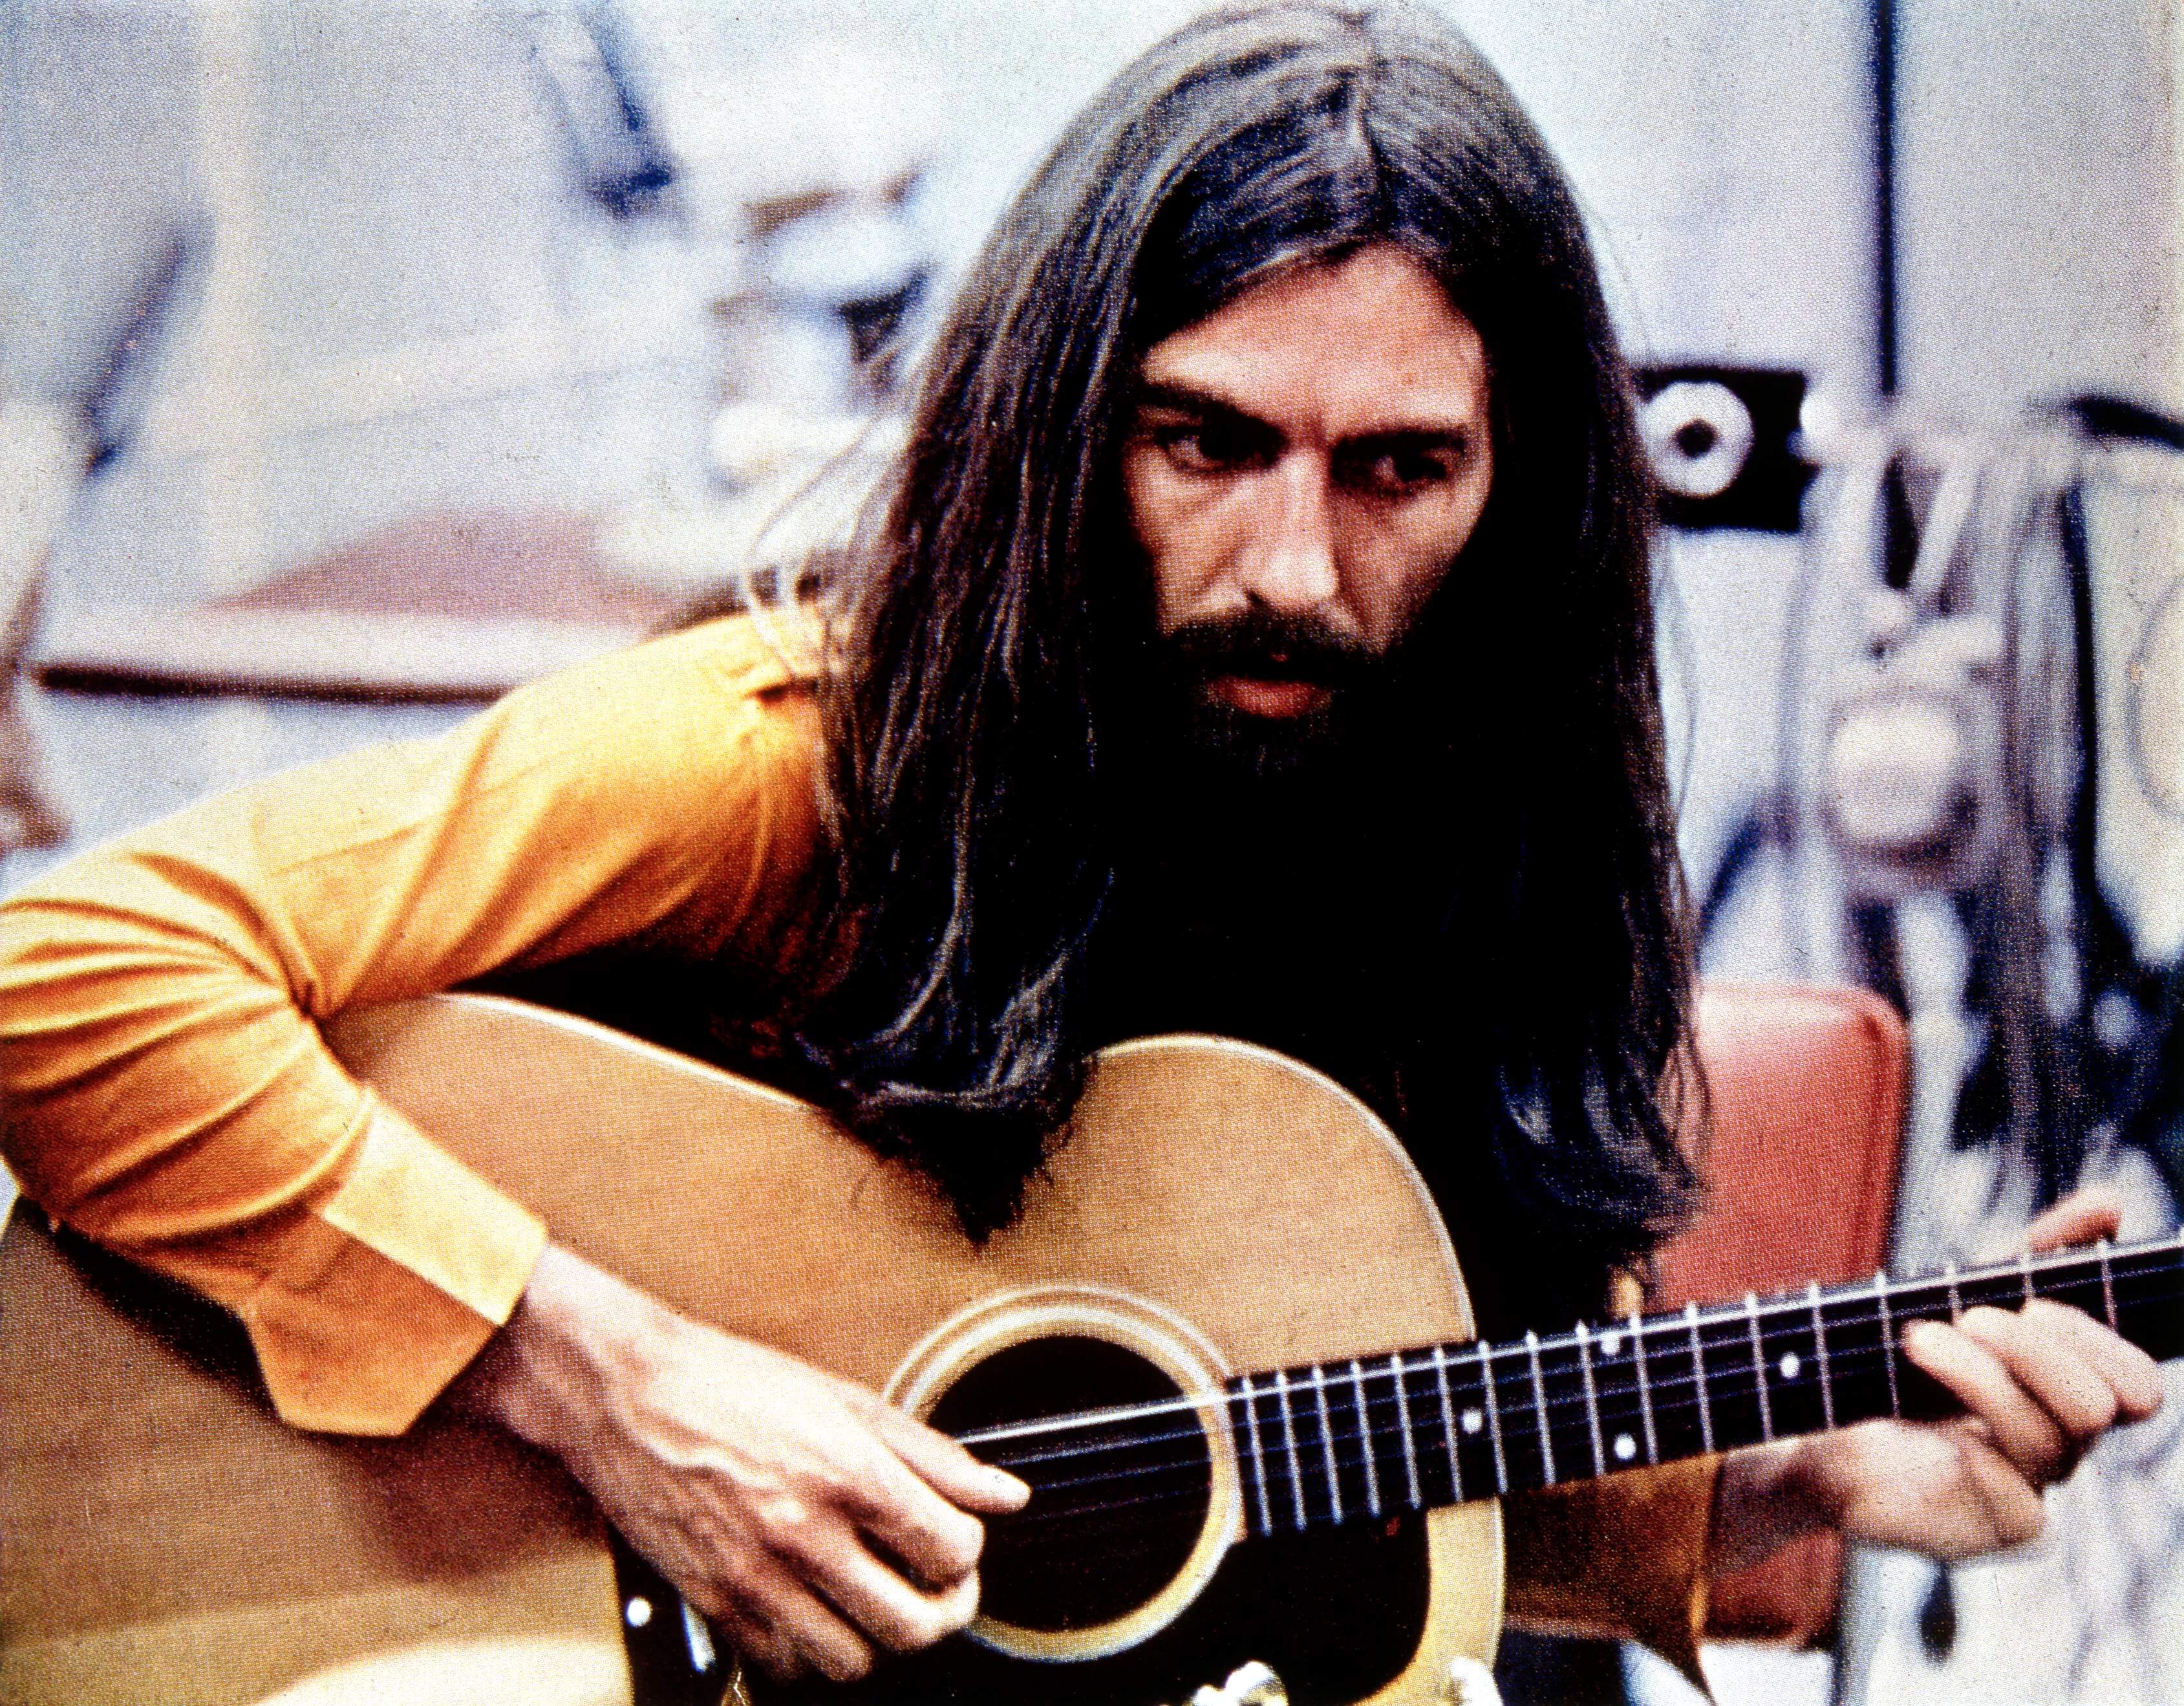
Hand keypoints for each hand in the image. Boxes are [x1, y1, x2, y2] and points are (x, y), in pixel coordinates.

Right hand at [454, 1244, 1028, 1682]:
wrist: (628, 1394)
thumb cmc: (729, 1383)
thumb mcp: (845, 1400)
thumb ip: (933, 1454)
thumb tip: (1002, 1492)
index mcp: (847, 1474)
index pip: (950, 1550)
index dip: (969, 1551)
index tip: (957, 1541)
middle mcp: (805, 1534)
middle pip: (913, 1623)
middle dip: (942, 1610)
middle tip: (936, 1586)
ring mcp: (757, 1577)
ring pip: (853, 1660)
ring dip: (879, 1637)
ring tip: (877, 1597)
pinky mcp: (717, 1603)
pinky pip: (785, 1665)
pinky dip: (813, 1651)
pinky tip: (818, 1608)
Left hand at [1713, 1188, 2164, 1572]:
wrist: (1808, 1418)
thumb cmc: (1895, 1358)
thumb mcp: (1963, 1293)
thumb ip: (2039, 1252)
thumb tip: (2113, 1202)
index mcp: (2061, 1392)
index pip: (2134, 1384)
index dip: (2098, 1341)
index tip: (2030, 1300)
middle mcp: (2057, 1444)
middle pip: (2103, 1408)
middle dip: (2040, 1351)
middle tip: (1972, 1316)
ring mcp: (2028, 1491)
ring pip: (2055, 1444)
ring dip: (1985, 1378)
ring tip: (1919, 1338)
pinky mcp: (1988, 1531)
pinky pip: (2025, 1510)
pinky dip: (1979, 1458)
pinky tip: (1933, 1430)